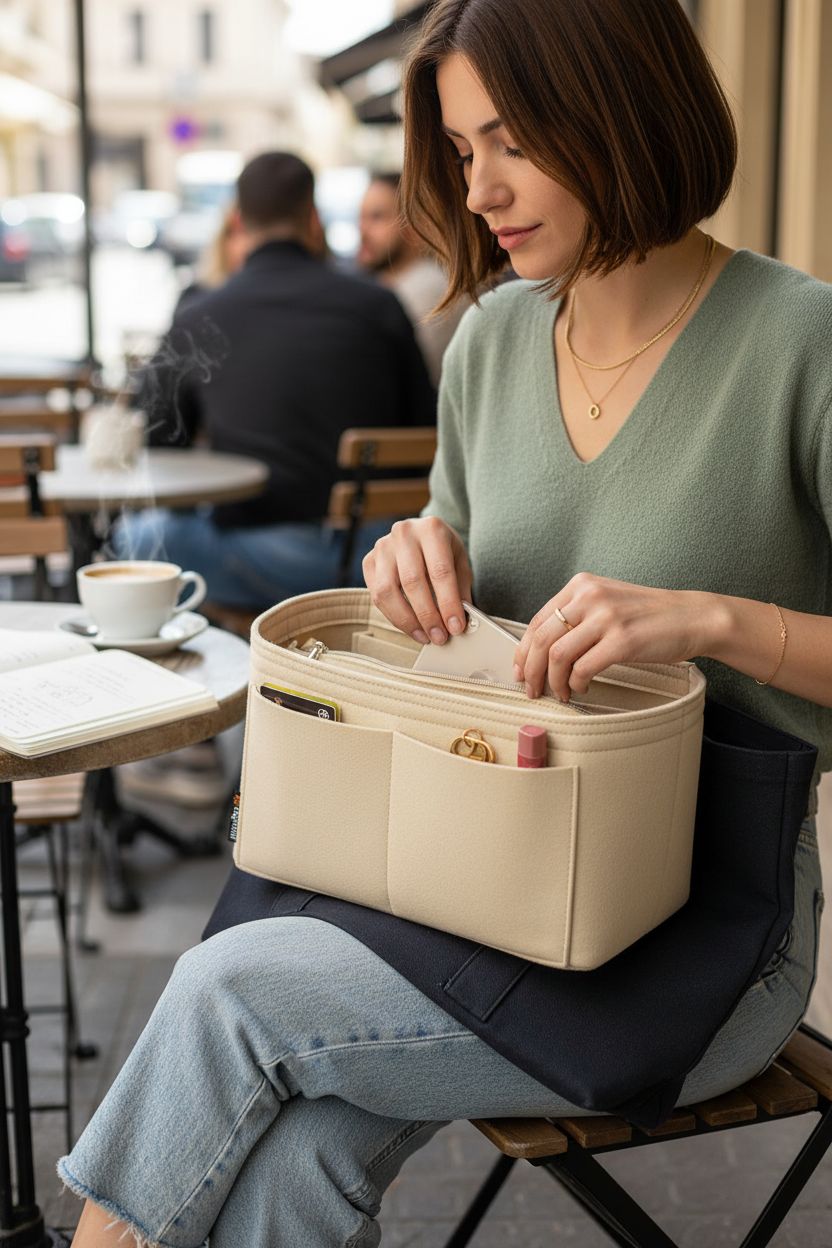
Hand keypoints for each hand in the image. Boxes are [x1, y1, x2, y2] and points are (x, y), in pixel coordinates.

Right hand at [362, 517, 472, 643]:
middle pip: (412, 582)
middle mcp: (404, 533)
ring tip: (424, 636)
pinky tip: (410, 627)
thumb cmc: (443, 551)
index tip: (456, 626)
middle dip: (427, 616)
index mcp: (431, 529)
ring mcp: (383, 547)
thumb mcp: (460, 563)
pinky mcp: (369, 561)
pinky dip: (394, 617)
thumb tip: (458, 622)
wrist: (422, 534)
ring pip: (388, 591)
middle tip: (440, 636)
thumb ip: (460, 590)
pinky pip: (377, 596)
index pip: (440, 571)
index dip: (448, 603)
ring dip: (407, 620)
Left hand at [514, 573, 715, 700]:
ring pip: (557, 655)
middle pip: (541, 639)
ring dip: (553, 681)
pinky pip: (583, 668)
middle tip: (531, 689)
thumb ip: (578, 615)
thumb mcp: (608, 601)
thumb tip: (543, 648)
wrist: (692, 617)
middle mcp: (590, 596)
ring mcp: (606, 618)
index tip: (520, 669)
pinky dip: (576, 684)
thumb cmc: (650, 615)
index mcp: (582, 585)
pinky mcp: (622, 641)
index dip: (523, 650)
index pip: (538, 620)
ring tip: (559, 692)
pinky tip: (581, 688)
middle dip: (530, 670)